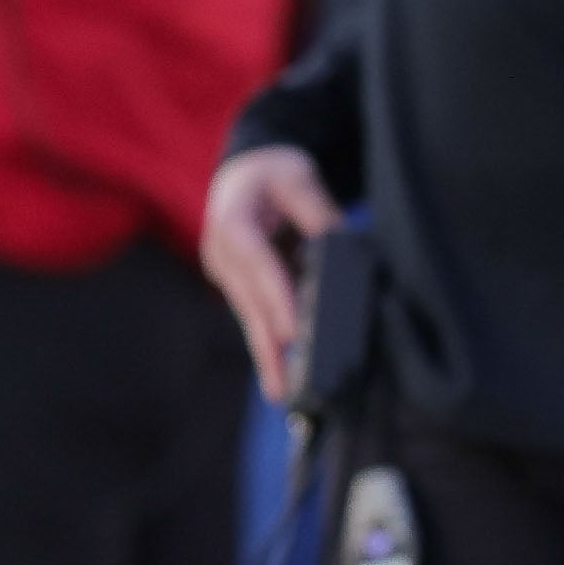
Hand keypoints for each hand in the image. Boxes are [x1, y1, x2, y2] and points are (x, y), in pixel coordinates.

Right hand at [201, 143, 339, 406]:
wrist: (245, 171)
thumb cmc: (273, 173)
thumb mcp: (297, 178)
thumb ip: (318, 211)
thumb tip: (342, 245)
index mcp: (232, 224)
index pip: (259, 266)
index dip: (277, 300)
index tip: (294, 332)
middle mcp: (222, 254)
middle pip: (250, 304)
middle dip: (271, 345)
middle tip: (286, 386)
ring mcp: (226, 274)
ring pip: (251, 318)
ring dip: (268, 354)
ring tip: (283, 393)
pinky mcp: (238, 287)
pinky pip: (256, 316)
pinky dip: (271, 343)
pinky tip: (282, 375)